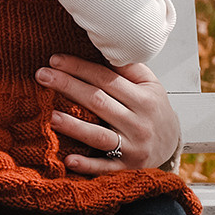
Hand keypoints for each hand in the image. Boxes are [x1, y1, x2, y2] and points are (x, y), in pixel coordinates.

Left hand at [35, 54, 182, 173]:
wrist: (173, 144)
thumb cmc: (153, 109)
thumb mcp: (150, 85)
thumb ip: (129, 67)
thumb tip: (103, 46)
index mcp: (144, 98)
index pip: (106, 79)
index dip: (79, 68)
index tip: (54, 59)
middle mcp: (139, 122)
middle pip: (98, 102)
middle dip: (68, 87)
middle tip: (41, 75)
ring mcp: (133, 147)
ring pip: (100, 135)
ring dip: (74, 126)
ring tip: (50, 116)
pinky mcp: (127, 168)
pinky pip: (105, 167)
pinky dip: (87, 165)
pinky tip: (68, 160)